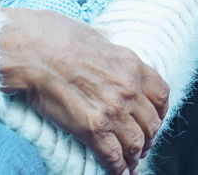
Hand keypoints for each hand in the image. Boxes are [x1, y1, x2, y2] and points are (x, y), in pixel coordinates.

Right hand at [0, 8, 168, 174]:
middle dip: (148, 138)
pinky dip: (117, 168)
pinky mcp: (92, 128)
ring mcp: (113, 110)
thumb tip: (109, 56)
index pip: (162, 95)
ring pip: (135, 143)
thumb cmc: (58, 38)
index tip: (154, 119)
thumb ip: (110, 53)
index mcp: (133, 65)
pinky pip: (112, 155)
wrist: (35, 51)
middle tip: (142, 147)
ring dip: (134, 157)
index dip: (160, 112)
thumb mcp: (97, 36)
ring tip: (131, 164)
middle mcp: (129, 89)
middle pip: (151, 123)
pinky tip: (117, 173)